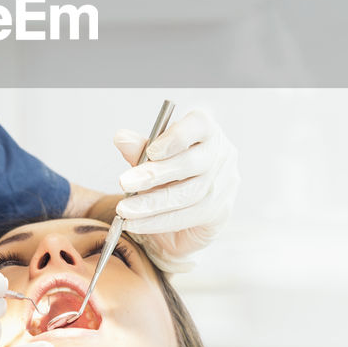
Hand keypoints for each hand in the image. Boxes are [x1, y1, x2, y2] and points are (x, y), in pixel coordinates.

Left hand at [113, 109, 238, 271]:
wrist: (182, 217)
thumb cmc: (168, 175)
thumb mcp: (151, 160)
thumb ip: (140, 150)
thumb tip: (122, 138)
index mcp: (205, 129)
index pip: (199, 124)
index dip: (177, 137)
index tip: (151, 152)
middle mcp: (221, 153)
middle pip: (191, 163)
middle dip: (154, 174)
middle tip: (124, 183)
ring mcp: (225, 183)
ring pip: (189, 194)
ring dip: (152, 203)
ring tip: (125, 209)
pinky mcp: (221, 210)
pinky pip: (189, 216)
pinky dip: (158, 221)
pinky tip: (137, 223)